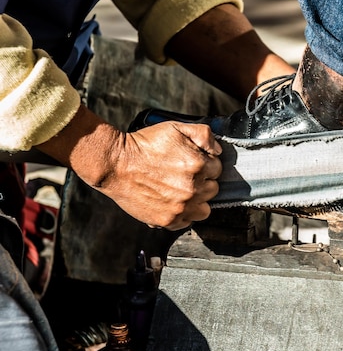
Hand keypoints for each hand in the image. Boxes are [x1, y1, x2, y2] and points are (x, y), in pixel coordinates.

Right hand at [97, 121, 221, 229]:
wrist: (115, 164)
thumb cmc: (144, 145)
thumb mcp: (175, 128)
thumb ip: (203, 134)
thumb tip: (218, 150)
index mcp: (198, 165)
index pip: (217, 169)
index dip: (206, 164)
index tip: (193, 163)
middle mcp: (192, 188)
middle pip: (213, 189)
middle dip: (203, 182)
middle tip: (184, 176)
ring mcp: (180, 207)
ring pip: (204, 210)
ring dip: (197, 201)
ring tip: (181, 191)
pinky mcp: (168, 220)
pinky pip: (187, 222)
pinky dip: (182, 214)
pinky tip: (172, 202)